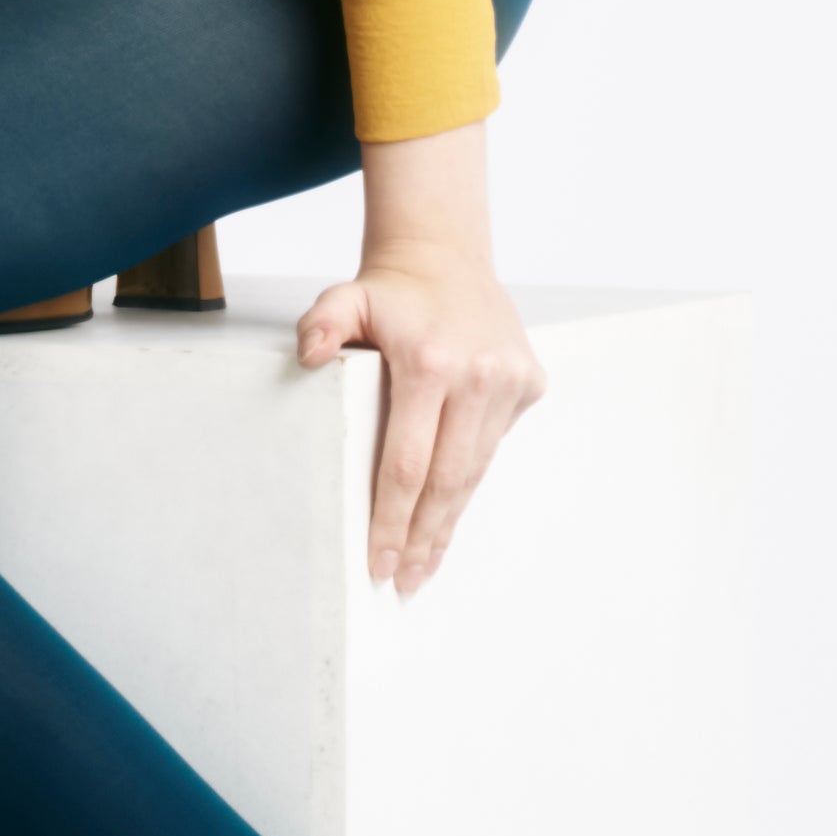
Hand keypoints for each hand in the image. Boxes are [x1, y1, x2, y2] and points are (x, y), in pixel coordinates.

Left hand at [299, 242, 545, 595]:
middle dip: (424, 537)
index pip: (407, 462)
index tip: (379, 559)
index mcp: (430, 363)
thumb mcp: (345, 298)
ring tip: (427, 563)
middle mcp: (477, 376)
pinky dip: (471, 480)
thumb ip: (320, 325)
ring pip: (475, 470)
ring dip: (450, 521)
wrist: (446, 255)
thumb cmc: (392, 292)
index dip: (393, 518)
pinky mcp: (528, 384)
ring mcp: (508, 380)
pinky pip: (493, 445)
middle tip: (405, 580)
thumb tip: (308, 358)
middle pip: (446, 479)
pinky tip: (450, 513)